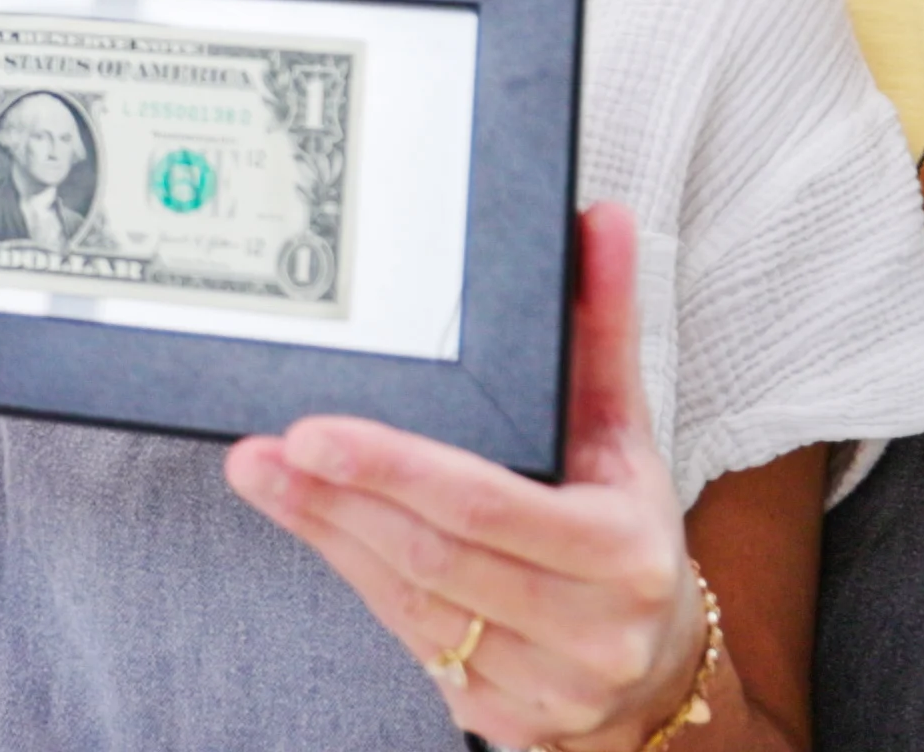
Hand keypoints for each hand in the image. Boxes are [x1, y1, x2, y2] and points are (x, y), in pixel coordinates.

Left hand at [225, 203, 705, 751]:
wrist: (660, 667)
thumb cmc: (629, 529)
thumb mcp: (626, 434)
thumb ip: (603, 327)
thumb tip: (598, 221)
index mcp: (623, 552)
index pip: (487, 505)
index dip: (394, 468)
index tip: (316, 432)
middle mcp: (590, 628)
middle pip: (432, 557)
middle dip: (336, 500)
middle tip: (263, 449)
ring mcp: (545, 686)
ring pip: (408, 603)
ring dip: (327, 534)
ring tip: (265, 476)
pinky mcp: (503, 720)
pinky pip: (409, 639)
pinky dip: (355, 576)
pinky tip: (315, 526)